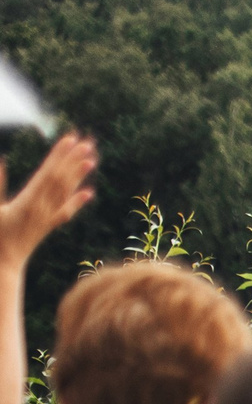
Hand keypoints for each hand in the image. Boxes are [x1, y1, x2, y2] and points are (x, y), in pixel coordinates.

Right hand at [0, 132, 95, 266]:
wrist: (3, 264)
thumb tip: (0, 161)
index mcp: (28, 201)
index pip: (48, 173)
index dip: (59, 155)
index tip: (70, 139)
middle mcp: (42, 208)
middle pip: (61, 179)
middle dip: (73, 159)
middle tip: (86, 142)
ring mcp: (47, 217)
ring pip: (66, 192)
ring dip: (78, 175)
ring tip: (91, 159)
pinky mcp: (47, 226)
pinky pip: (65, 211)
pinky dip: (76, 201)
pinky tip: (89, 192)